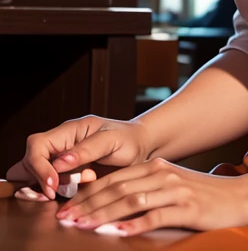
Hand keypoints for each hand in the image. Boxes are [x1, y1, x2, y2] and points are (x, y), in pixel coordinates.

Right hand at [6, 116, 150, 199]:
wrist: (140, 149)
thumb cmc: (128, 140)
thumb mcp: (112, 140)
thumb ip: (87, 149)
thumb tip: (60, 162)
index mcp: (69, 130)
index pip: (37, 145)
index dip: (39, 166)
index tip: (53, 185)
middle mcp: (60, 145)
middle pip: (29, 162)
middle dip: (38, 180)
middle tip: (57, 192)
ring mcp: (60, 161)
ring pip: (34, 176)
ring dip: (45, 188)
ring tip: (69, 190)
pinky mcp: (64, 176)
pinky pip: (48, 186)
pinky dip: (54, 194)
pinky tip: (70, 194)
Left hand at [55, 159, 247, 234]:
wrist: (240, 197)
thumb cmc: (204, 196)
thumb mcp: (172, 187)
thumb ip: (145, 190)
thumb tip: (111, 205)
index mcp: (157, 167)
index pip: (114, 179)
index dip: (88, 194)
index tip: (65, 210)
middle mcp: (164, 174)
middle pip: (118, 188)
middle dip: (88, 205)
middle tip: (64, 220)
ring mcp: (176, 190)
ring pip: (133, 200)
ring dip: (105, 215)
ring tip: (84, 227)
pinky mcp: (188, 207)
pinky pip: (157, 215)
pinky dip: (137, 224)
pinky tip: (121, 233)